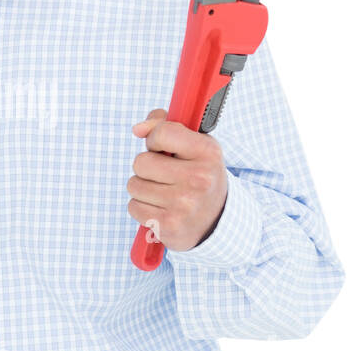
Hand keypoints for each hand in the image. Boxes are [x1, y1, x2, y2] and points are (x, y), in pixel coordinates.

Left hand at [128, 108, 227, 251]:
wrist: (216, 220)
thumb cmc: (199, 175)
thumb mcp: (194, 145)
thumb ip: (165, 125)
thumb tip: (137, 129)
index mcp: (208, 153)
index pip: (162, 133)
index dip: (154, 140)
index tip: (161, 148)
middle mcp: (199, 179)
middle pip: (141, 162)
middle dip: (147, 167)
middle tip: (165, 175)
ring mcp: (184, 205)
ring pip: (134, 185)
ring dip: (143, 188)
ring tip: (164, 193)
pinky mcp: (169, 226)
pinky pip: (133, 207)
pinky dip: (142, 207)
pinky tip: (160, 208)